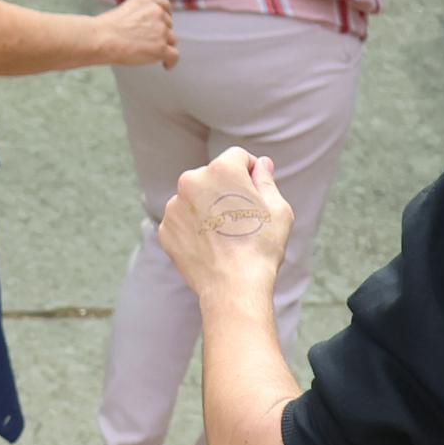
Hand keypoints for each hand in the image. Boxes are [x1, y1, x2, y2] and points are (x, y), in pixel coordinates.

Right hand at [97, 0, 178, 68]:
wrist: (102, 39)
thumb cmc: (106, 28)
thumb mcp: (124, 8)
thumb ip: (139, 12)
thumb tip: (145, 26)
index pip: (164, 5)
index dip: (164, 15)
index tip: (161, 22)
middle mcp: (157, 12)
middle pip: (168, 24)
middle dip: (161, 32)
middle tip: (148, 41)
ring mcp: (161, 30)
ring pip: (172, 40)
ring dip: (164, 45)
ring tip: (152, 53)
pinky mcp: (161, 48)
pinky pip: (174, 56)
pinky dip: (170, 62)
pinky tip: (166, 65)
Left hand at [158, 147, 291, 300]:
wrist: (233, 287)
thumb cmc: (261, 246)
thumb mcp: (278, 209)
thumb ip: (266, 180)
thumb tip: (261, 164)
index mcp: (221, 169)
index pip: (238, 157)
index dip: (251, 173)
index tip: (257, 194)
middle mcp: (191, 181)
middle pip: (213, 177)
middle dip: (227, 191)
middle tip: (242, 218)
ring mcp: (174, 206)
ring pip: (195, 199)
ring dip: (208, 209)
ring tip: (226, 236)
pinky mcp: (165, 229)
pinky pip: (182, 221)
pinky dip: (194, 229)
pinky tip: (210, 246)